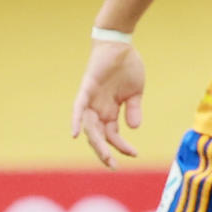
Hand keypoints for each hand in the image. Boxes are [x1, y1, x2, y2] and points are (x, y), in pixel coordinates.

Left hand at [71, 42, 145, 166]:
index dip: (122, 146)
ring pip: (90, 127)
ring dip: (96, 143)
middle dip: (104, 153)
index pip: (113, 135)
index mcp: (110, 111)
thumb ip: (134, 110)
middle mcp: (98, 109)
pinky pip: (78, 108)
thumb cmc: (128, 66)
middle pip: (97, 136)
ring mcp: (91, 100)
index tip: (134, 154)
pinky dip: (76, 120)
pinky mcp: (87, 90)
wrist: (121, 45)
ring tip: (106, 157)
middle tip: (113, 166)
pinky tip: (76, 134)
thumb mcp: (135, 93)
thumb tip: (133, 128)